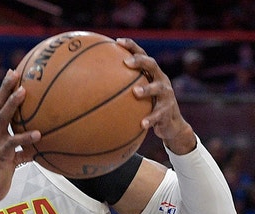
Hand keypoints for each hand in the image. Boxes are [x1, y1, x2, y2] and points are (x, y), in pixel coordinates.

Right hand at [0, 69, 40, 203]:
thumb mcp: (8, 158)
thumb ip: (20, 148)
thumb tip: (38, 143)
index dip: (5, 90)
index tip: (14, 73)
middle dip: (7, 88)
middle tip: (16, 72)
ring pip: (4, 119)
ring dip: (13, 105)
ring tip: (24, 92)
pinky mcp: (1, 156)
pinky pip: (14, 145)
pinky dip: (26, 139)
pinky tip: (38, 135)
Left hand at [117, 38, 195, 153]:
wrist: (171, 124)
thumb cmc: (148, 106)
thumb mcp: (136, 95)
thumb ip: (120, 88)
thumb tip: (90, 85)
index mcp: (151, 74)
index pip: (142, 55)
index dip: (132, 46)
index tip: (117, 41)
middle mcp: (161, 80)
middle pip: (153, 65)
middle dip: (140, 61)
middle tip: (127, 63)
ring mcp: (167, 95)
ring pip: (158, 88)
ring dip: (147, 89)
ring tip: (136, 92)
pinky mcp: (168, 111)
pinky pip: (159, 114)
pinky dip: (150, 119)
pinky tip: (142, 124)